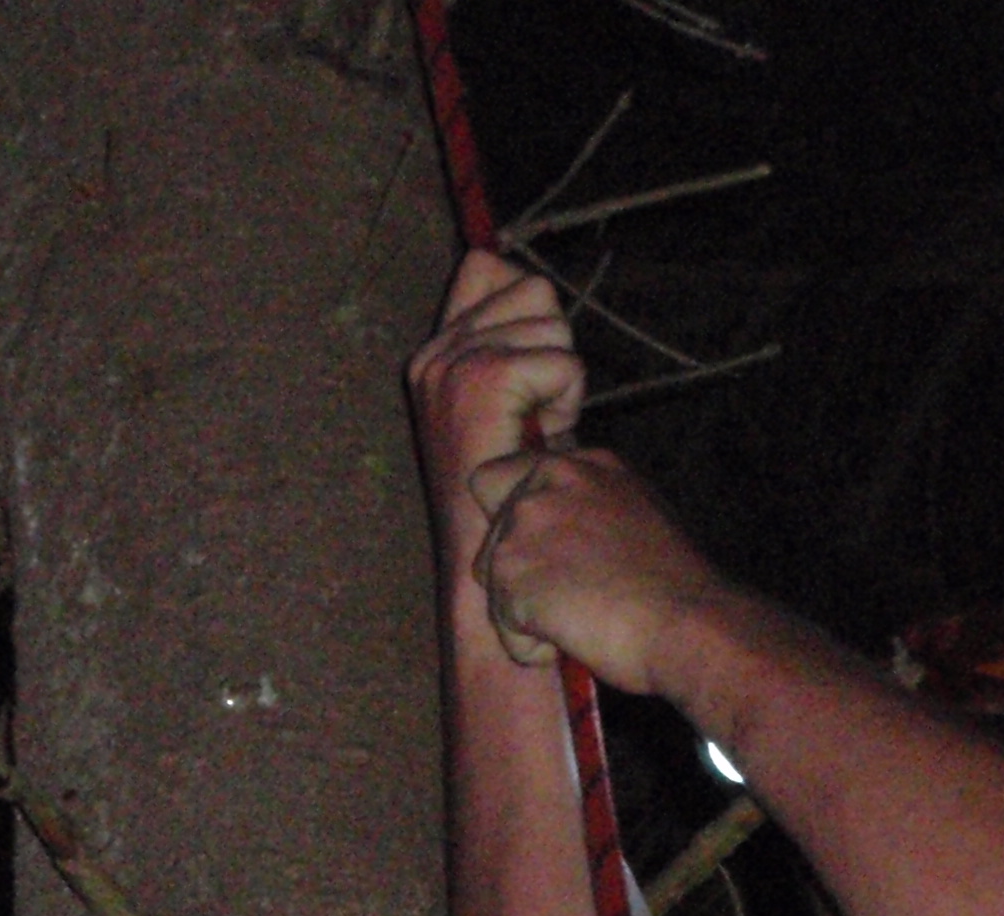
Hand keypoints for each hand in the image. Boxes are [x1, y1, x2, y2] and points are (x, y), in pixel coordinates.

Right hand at [407, 251, 585, 527]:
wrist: (484, 561)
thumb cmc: (509, 494)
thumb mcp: (508, 410)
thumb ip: (513, 350)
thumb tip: (538, 292)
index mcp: (436, 355)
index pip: (485, 266)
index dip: (527, 305)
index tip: (531, 370)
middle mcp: (436, 353)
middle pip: (531, 288)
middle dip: (553, 348)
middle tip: (538, 411)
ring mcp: (454, 364)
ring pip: (551, 322)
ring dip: (562, 378)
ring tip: (538, 428)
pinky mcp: (482, 380)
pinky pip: (561, 361)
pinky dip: (567, 399)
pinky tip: (543, 437)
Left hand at [463, 441, 733, 688]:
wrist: (690, 622)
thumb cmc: (681, 587)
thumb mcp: (641, 516)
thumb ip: (593, 511)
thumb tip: (568, 541)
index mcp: (581, 466)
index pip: (503, 478)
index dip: (513, 523)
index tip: (542, 555)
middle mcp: (546, 483)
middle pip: (491, 536)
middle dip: (519, 576)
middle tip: (572, 600)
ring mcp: (524, 525)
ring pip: (494, 583)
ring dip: (527, 613)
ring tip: (583, 622)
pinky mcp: (511, 572)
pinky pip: (504, 629)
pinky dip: (534, 648)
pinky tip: (579, 640)